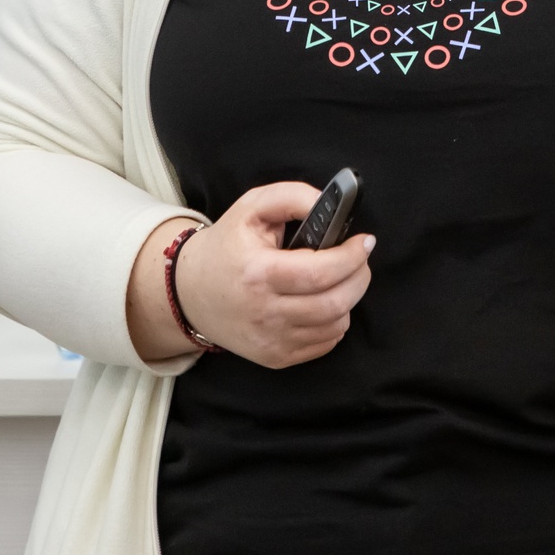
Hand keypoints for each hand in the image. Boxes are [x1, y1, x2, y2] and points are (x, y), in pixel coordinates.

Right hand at [171, 182, 375, 368]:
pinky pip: (325, 343)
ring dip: (348, 299)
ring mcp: (271, 340)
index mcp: (258, 273)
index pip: (321, 273)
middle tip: (360, 260)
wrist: (190, 292)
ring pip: (335, 325)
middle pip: (335, 303)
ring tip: (338, 279)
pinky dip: (334, 321)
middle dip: (360, 277)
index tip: (364, 242)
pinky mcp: (276, 357)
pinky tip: (322, 301)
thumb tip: (329, 205)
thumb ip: (292, 197)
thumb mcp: (252, 207)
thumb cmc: (226, 246)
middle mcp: (265, 313)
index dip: (352, 257)